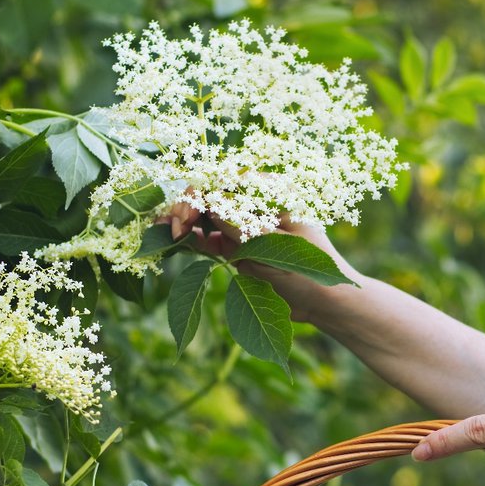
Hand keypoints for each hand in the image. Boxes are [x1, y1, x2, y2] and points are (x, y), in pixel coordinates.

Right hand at [156, 199, 362, 322]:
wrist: (323, 305)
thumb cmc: (311, 273)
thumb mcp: (277, 249)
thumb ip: (245, 226)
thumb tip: (212, 202)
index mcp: (271, 192)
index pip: (227, 180)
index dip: (202, 193)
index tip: (189, 219)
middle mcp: (254, 203)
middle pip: (210, 193)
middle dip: (187, 206)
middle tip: (174, 229)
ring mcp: (242, 224)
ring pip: (203, 213)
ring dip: (181, 219)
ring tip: (161, 232)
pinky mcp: (233, 246)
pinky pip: (205, 236)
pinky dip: (187, 237)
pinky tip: (171, 242)